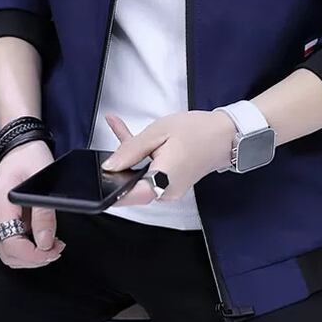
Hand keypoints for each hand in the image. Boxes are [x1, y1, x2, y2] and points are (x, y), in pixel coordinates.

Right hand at [0, 139, 65, 267]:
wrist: (20, 146)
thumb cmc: (30, 156)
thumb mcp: (44, 180)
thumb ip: (44, 213)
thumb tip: (44, 242)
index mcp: (0, 201)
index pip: (10, 243)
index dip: (33, 255)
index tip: (52, 252)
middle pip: (7, 252)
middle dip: (33, 258)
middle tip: (56, 249)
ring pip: (7, 250)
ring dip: (30, 255)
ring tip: (52, 245)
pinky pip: (9, 240)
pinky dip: (25, 246)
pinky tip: (42, 237)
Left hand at [100, 110, 236, 203]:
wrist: (225, 135)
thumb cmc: (196, 131)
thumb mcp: (159, 132)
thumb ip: (131, 149)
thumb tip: (108, 166)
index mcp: (163, 179)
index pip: (130, 194)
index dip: (110, 189)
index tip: (95, 181)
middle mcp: (165, 191)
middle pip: (130, 186)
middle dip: (117, 167)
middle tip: (105, 145)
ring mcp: (168, 190)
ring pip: (138, 177)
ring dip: (128, 157)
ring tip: (117, 127)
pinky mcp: (169, 184)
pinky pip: (148, 173)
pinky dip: (138, 157)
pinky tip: (125, 132)